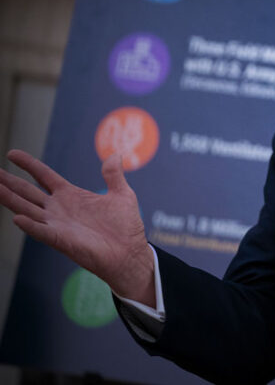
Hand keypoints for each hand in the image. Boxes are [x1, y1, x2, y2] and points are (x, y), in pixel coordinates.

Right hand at [0, 150, 155, 305]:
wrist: (130, 252)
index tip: (12, 153)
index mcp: (71, 195)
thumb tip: (115, 154)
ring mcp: (57, 224)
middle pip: (27, 191)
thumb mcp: (122, 194)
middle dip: (8, 181)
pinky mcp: (61, 240)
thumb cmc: (125, 226)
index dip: (29, 165)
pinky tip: (16, 217)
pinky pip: (41, 231)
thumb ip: (113, 175)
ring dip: (9, 199)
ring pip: (26, 208)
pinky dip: (29, 225)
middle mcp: (59, 209)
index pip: (44, 176)